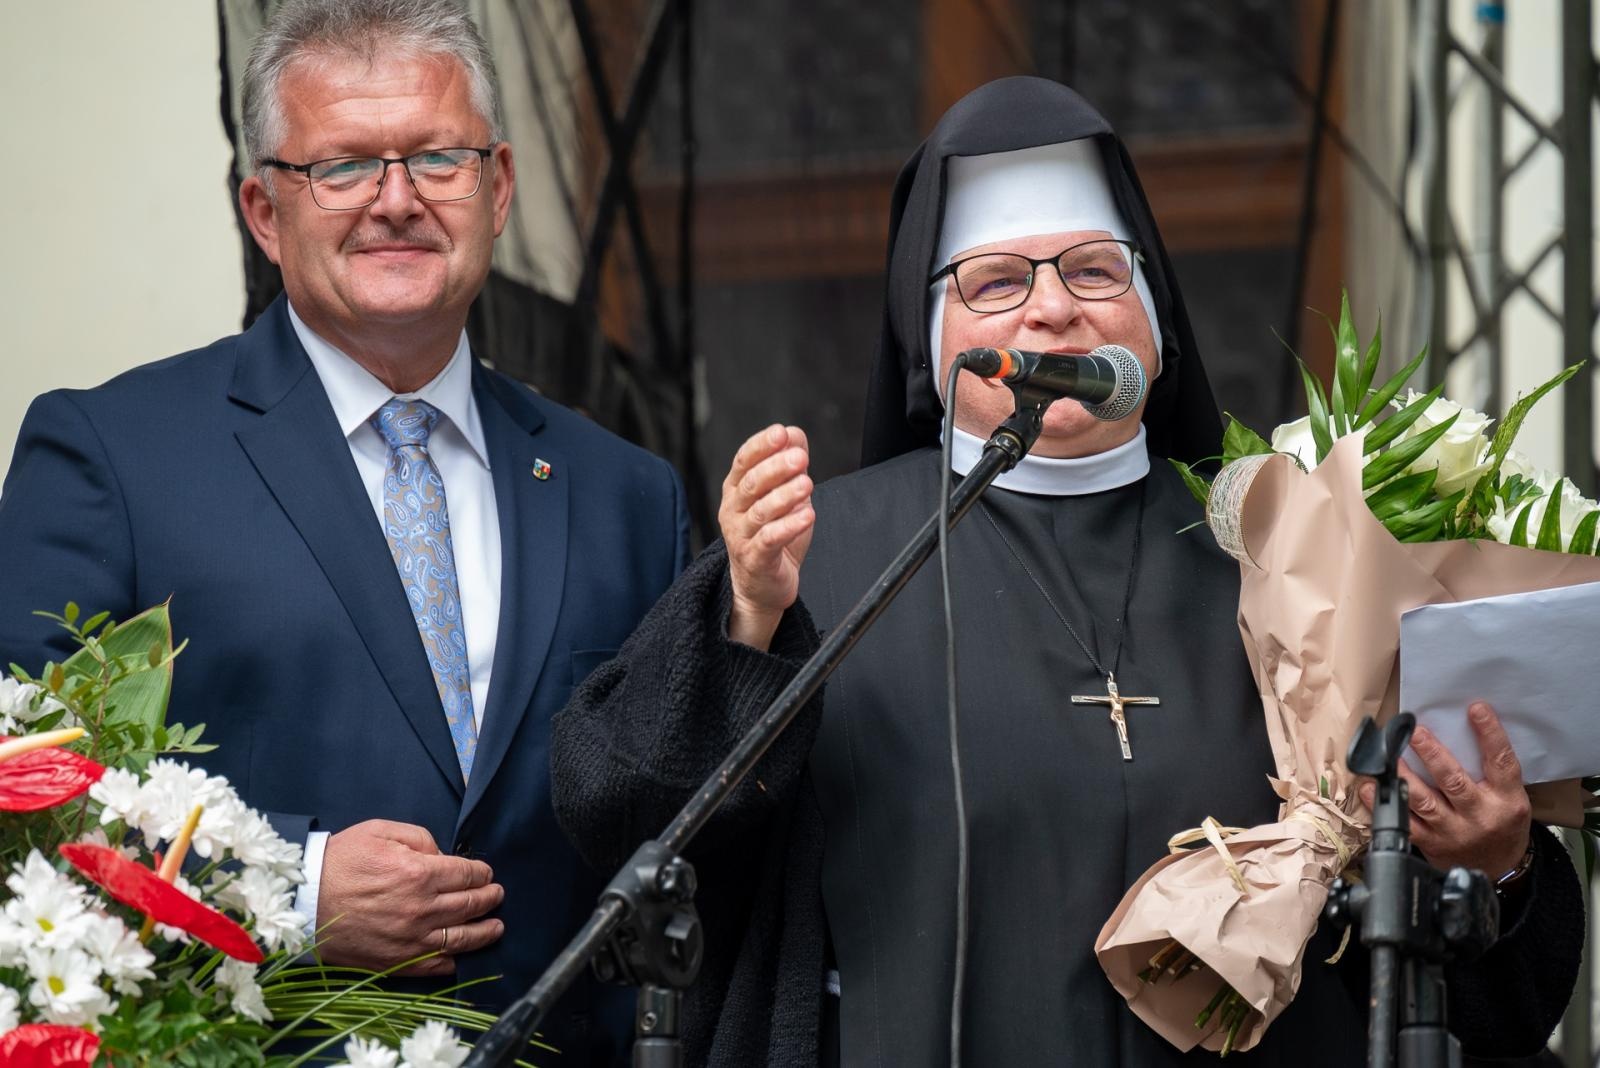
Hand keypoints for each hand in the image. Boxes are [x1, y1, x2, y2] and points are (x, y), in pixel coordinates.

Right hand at [316, 819, 504, 976]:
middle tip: (497, 895)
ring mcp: (410, 939)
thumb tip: (442, 856)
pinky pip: (435, 966)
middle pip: (470, 905)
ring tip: (496, 926)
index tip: (486, 873)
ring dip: (485, 932)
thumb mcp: (380, 831)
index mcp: (419, 873)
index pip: (467, 874)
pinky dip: (454, 961)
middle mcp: (421, 909)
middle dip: (489, 898)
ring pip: (462, 938)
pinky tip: (463, 955)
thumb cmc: (340, 861)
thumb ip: (419, 838)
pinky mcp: (396, 962)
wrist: (303, 901)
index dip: (482, 873)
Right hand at [719, 424, 814, 650]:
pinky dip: (789, 527)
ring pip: (760, 511)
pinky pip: (769, 540)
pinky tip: (807, 516)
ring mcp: (740, 536)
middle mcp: (733, 510)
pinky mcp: (754, 559)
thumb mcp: (784, 494)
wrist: (764, 584)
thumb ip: (788, 464)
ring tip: (807, 485)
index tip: (781, 433)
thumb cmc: (773, 535)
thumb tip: (794, 433)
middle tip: (800, 458)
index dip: (761, 445)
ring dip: (785, 496)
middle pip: (751, 484)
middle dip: (776, 467)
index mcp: (737, 489)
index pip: (743, 460)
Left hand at [1358, 702, 1530, 876]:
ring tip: (1387, 753)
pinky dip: (1384, 803)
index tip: (1475, 708)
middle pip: (1453, 780)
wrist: (1501, 870)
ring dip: (1402, 774)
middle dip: (1431, 753)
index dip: (1490, 733)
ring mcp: (1453, 831)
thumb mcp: (1510, 797)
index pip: (1501, 761)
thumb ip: (1490, 770)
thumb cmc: (1502, 823)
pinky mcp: (1431, 843)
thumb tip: (1460, 726)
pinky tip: (1371, 786)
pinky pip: (1404, 822)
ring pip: (1423, 800)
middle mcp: (1480, 815)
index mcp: (1507, 800)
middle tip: (1413, 730)